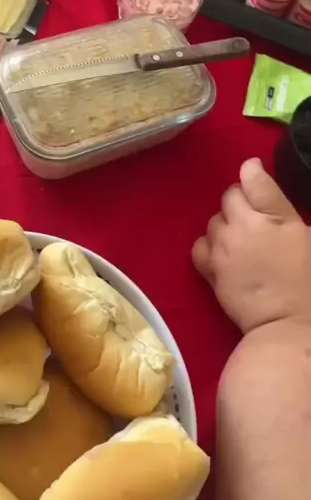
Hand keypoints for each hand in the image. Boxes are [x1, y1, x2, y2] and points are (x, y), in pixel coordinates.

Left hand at [192, 158, 308, 333]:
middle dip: (241, 201)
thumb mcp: (307, 238)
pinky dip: (209, 244)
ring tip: (242, 238)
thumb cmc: (308, 284)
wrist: (287, 326)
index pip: (252, 178)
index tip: (255, 177)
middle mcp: (243, 225)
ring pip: (214, 220)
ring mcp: (223, 247)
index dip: (253, 173)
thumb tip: (267, 190)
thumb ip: (286, 210)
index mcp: (274, 216)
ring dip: (226, 223)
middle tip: (257, 218)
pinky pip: (200, 245)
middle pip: (229, 196)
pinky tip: (223, 253)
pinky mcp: (210, 269)